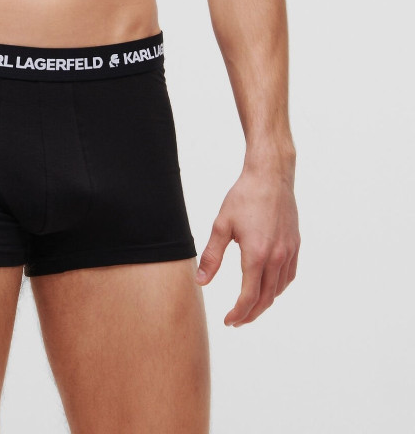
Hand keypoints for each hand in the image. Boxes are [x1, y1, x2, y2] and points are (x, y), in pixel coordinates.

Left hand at [195, 163, 299, 326]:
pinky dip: (278, 288)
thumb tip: (201, 281)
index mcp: (257, 254)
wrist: (270, 176)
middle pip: (266, 299)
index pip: (249, 297)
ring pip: (279, 290)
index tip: (228, 321)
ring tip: (250, 307)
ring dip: (265, 303)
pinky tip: (269, 287)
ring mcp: (289, 252)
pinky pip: (289, 276)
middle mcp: (276, 257)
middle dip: (250, 314)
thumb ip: (212, 256)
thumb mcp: (221, 225)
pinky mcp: (295, 245)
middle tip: (237, 320)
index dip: (238, 313)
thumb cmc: (244, 197)